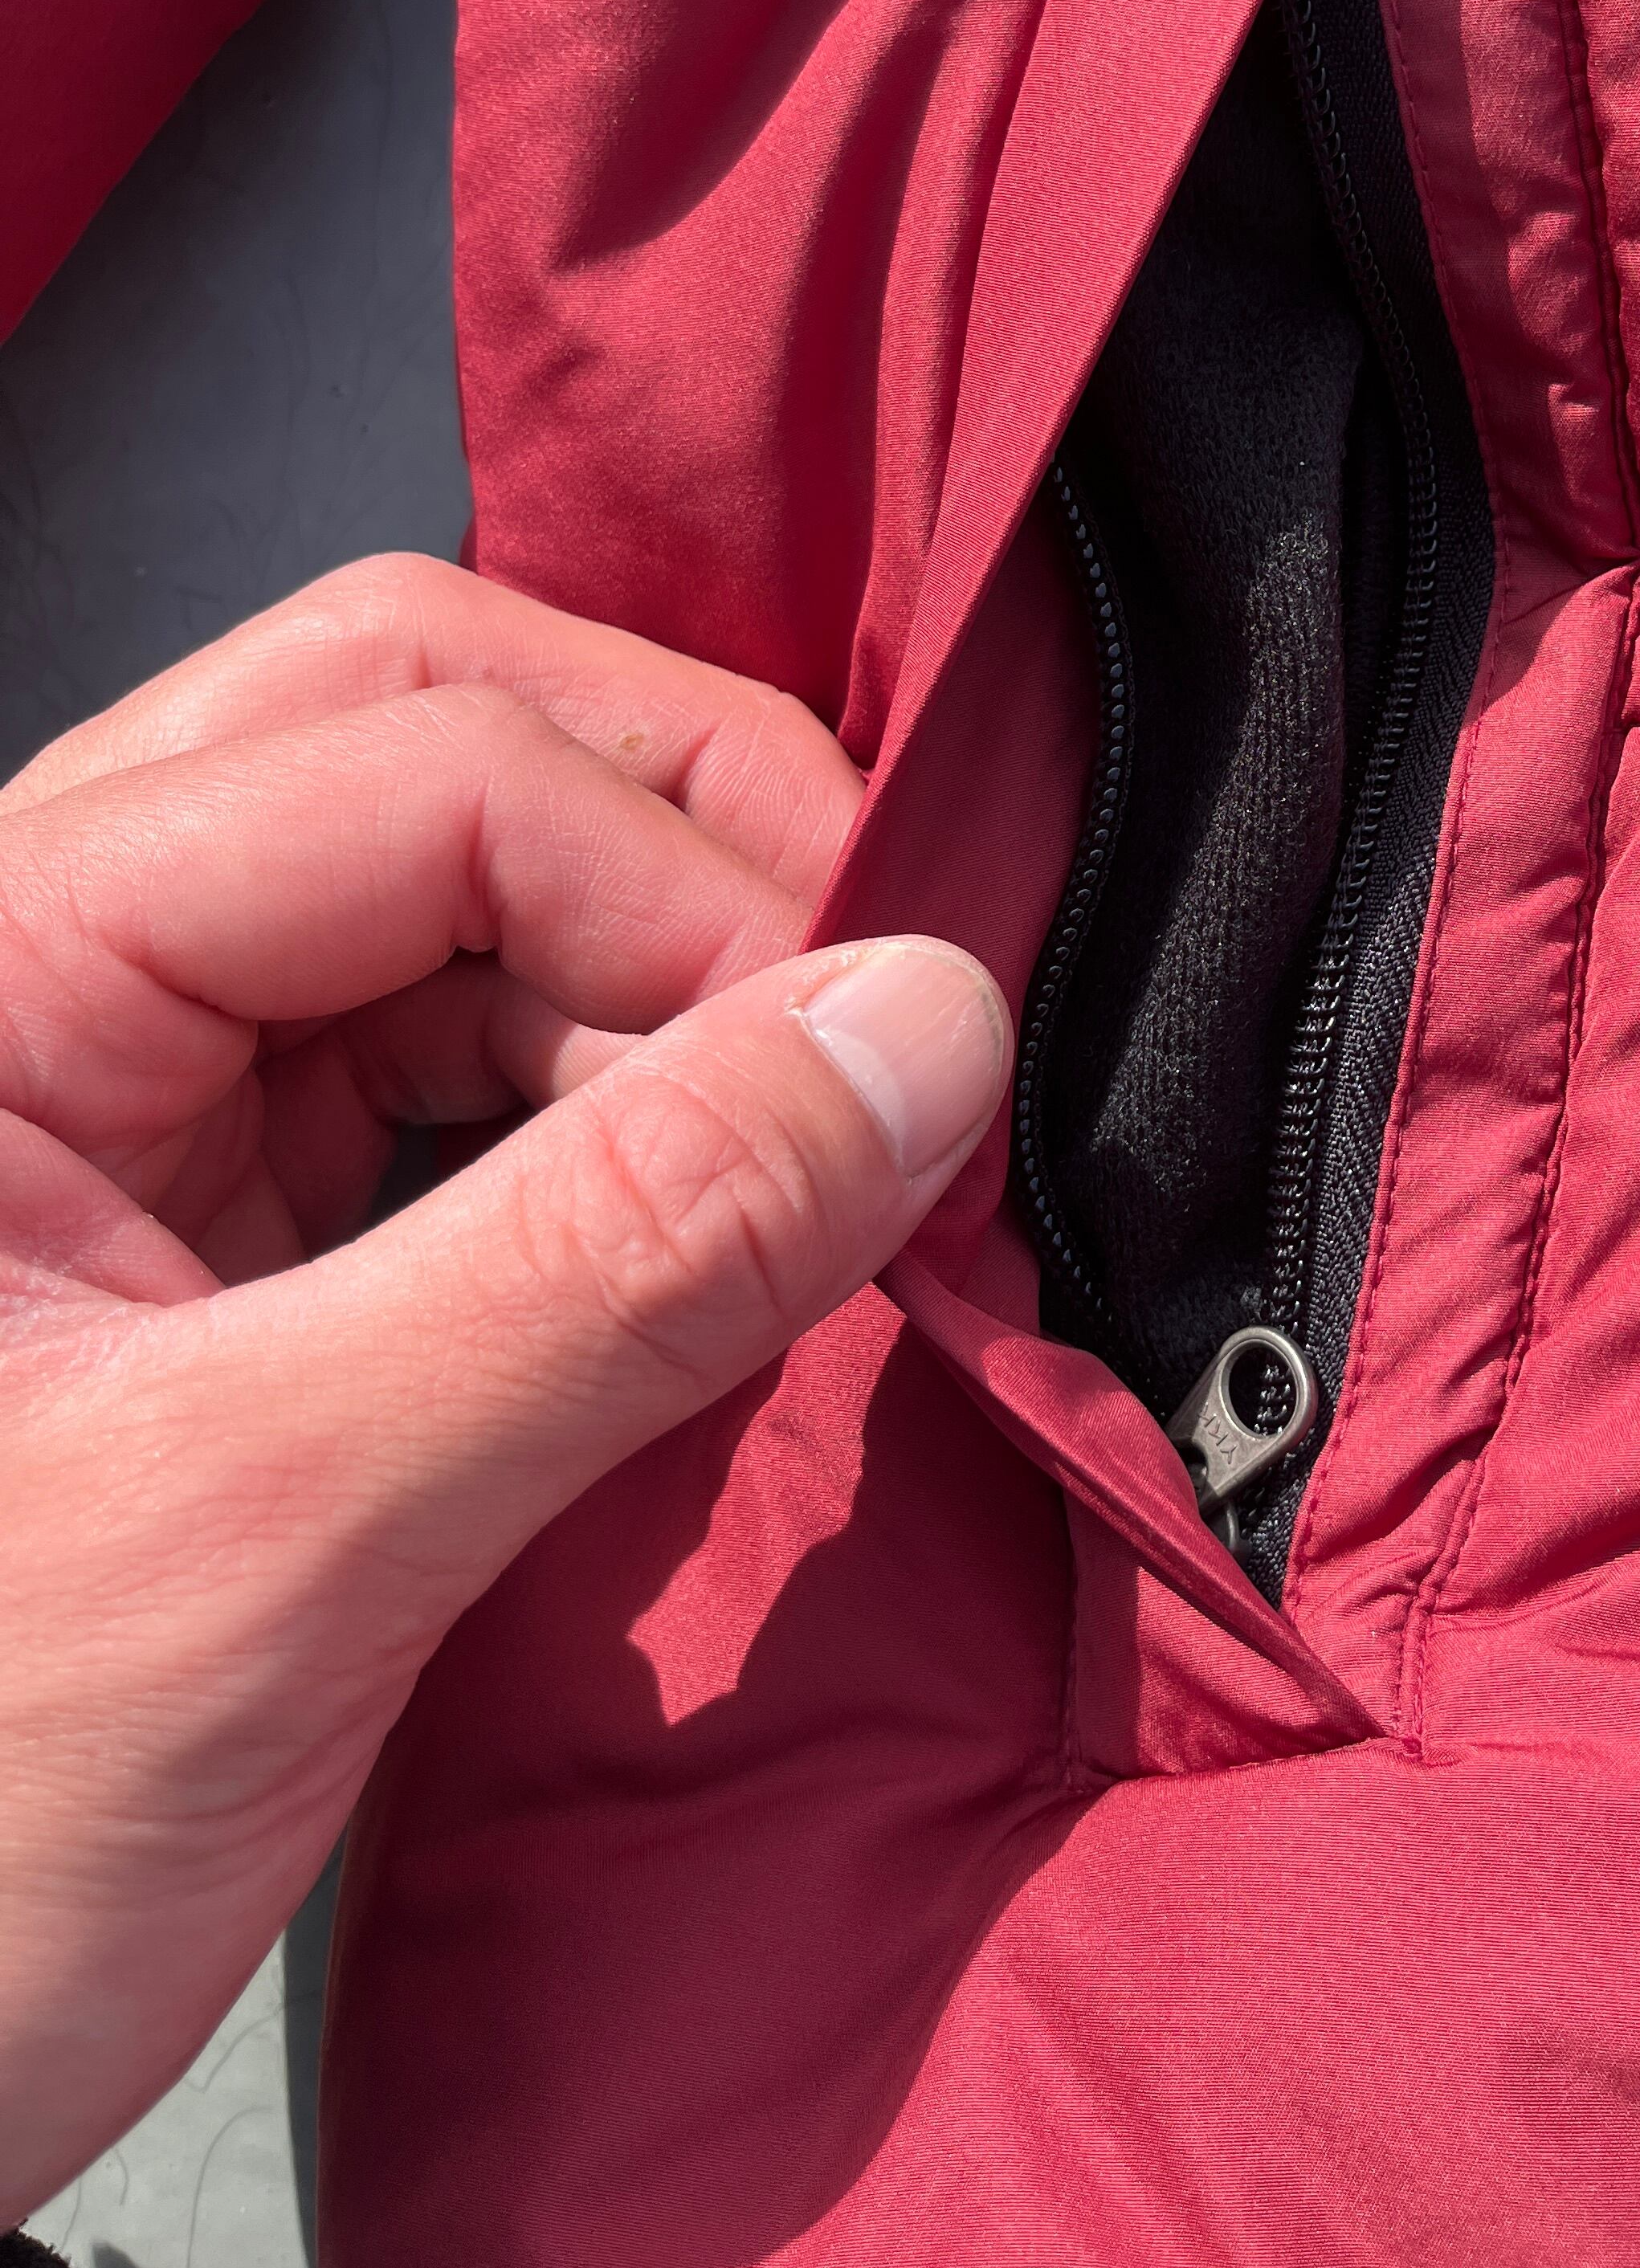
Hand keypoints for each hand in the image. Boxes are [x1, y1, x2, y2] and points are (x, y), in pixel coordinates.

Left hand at [0, 559, 1007, 2216]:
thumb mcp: (276, 1536)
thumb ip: (610, 1262)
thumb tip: (924, 1032)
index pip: (422, 764)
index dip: (696, 888)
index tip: (890, 1075)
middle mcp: (40, 973)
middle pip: (426, 731)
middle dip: (687, 840)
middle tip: (877, 1011)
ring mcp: (120, 1089)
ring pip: (460, 884)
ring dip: (670, 984)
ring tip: (812, 1152)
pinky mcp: (204, 1219)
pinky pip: (456, 1061)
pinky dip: (622, 1109)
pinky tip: (718, 1222)